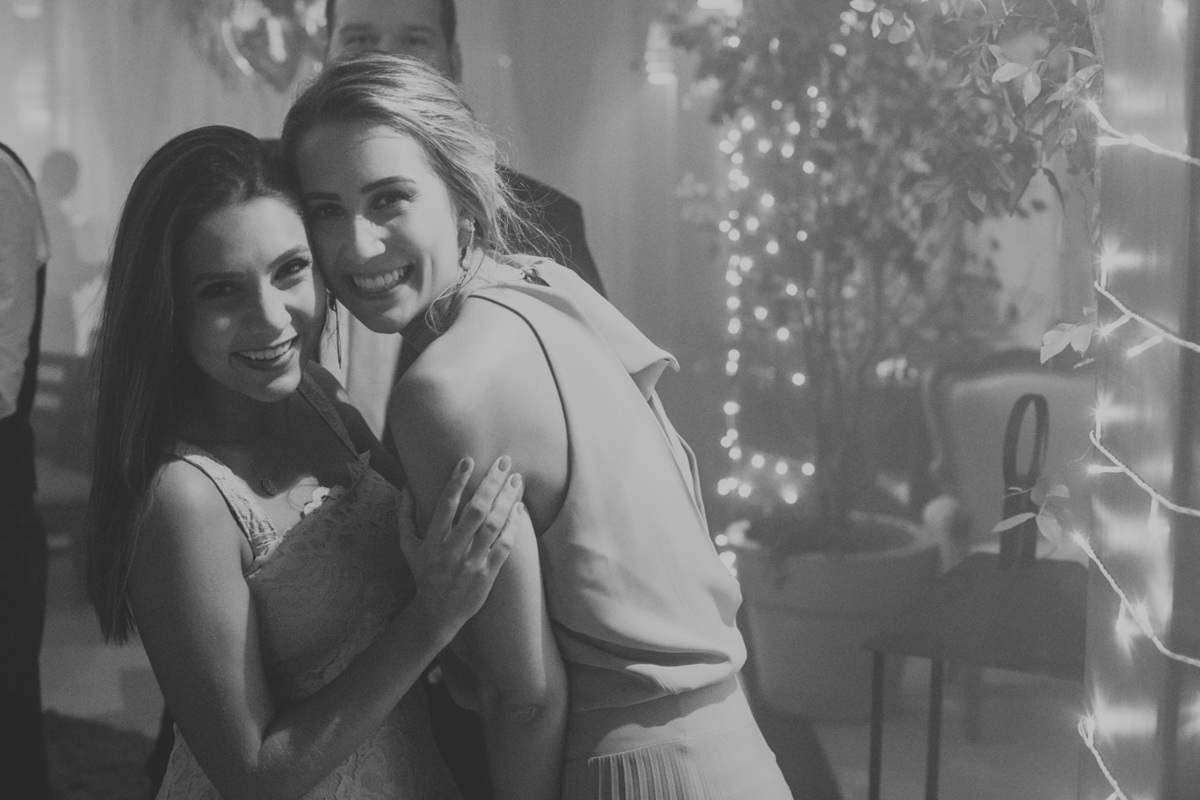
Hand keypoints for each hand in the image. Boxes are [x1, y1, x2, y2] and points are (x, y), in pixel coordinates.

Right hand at [398, 456, 523, 634]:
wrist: (437, 613)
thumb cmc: (423, 573)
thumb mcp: (407, 546)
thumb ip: (405, 515)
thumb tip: (407, 485)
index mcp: (432, 540)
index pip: (445, 504)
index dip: (457, 481)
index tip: (468, 460)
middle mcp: (452, 549)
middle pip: (475, 510)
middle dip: (491, 482)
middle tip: (504, 461)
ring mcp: (471, 562)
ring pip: (493, 526)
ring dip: (507, 500)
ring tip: (516, 480)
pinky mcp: (487, 573)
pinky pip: (504, 546)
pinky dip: (513, 526)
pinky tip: (519, 508)